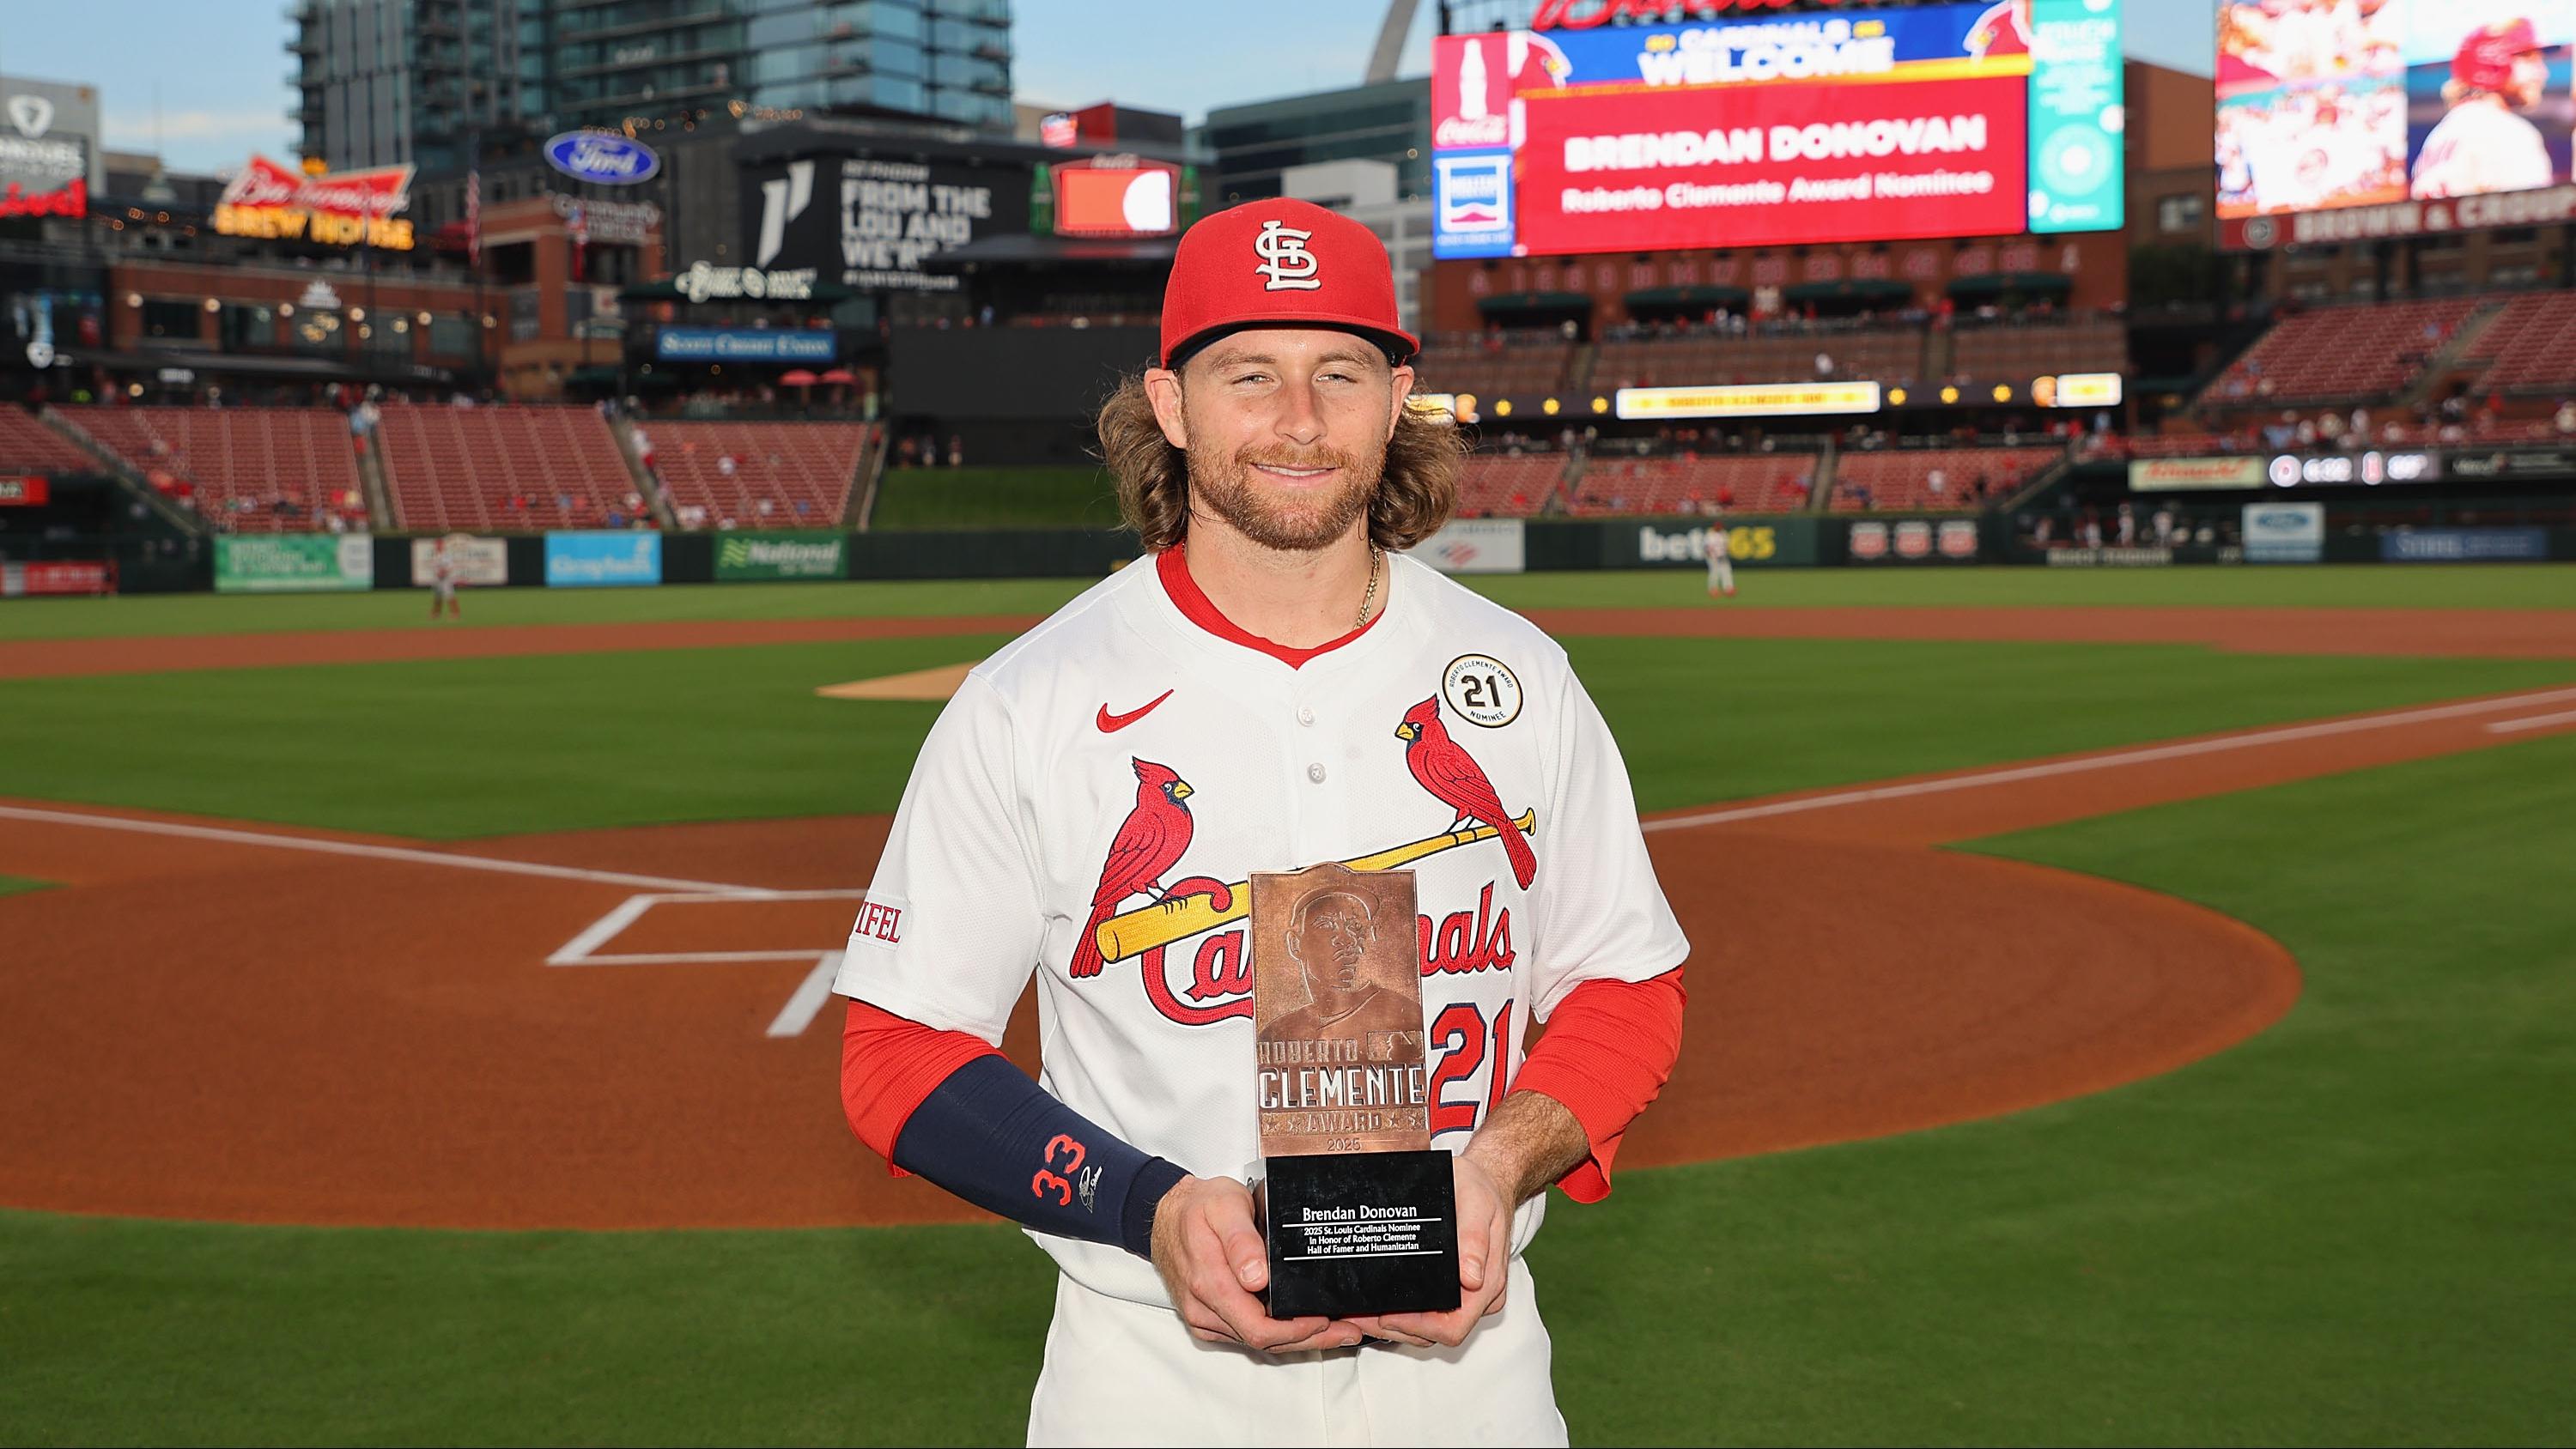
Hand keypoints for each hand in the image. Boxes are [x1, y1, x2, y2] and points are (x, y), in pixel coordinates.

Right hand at [1150, 1174, 1363, 1354]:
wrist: (1168, 1213)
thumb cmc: (1198, 1208)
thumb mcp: (1223, 1207)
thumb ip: (1240, 1241)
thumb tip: (1256, 1277)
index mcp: (1210, 1284)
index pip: (1258, 1328)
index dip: (1296, 1331)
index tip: (1326, 1320)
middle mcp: (1205, 1309)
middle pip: (1264, 1341)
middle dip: (1310, 1339)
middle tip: (1350, 1331)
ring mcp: (1206, 1316)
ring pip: (1257, 1341)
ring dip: (1298, 1338)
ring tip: (1337, 1329)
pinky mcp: (1209, 1317)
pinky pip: (1246, 1332)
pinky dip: (1278, 1332)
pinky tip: (1303, 1324)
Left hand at [1345, 1152, 1513, 1349]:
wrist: (1490, 1182)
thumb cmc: (1482, 1191)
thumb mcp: (1476, 1204)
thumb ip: (1474, 1239)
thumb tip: (1471, 1278)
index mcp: (1488, 1281)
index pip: (1453, 1326)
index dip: (1418, 1328)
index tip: (1388, 1316)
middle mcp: (1480, 1294)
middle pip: (1437, 1332)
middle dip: (1397, 1328)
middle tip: (1362, 1316)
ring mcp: (1469, 1295)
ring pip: (1431, 1327)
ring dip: (1397, 1325)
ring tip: (1364, 1313)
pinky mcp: (1458, 1289)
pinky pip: (1431, 1311)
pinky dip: (1406, 1312)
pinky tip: (1382, 1302)